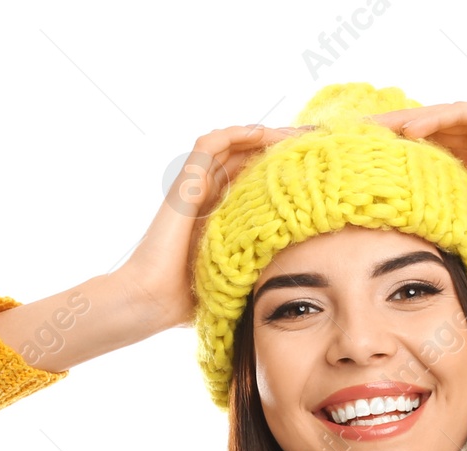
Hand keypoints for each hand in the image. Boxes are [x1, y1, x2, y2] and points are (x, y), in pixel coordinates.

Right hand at [114, 123, 306, 336]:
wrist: (150, 301)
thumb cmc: (186, 301)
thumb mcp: (234, 282)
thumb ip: (256, 272)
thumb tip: (291, 283)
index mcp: (220, 215)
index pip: (254, 179)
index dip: (282, 169)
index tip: (316, 168)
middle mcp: (207, 195)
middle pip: (247, 156)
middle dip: (280, 146)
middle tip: (314, 140)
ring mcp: (194, 187)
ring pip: (231, 144)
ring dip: (263, 134)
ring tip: (295, 133)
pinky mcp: (185, 184)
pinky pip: (209, 145)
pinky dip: (234, 134)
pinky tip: (261, 133)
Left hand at [368, 100, 466, 253]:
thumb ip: (453, 227)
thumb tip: (425, 259)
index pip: (435, 151)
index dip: (406, 155)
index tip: (373, 161)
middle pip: (433, 130)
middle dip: (397, 133)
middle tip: (361, 135)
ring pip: (441, 118)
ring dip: (407, 123)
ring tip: (375, 130)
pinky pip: (458, 114)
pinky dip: (433, 120)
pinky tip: (406, 131)